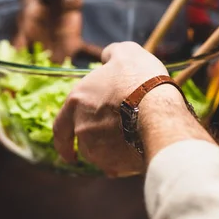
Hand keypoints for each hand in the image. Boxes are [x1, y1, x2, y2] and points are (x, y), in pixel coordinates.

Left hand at [53, 42, 172, 175]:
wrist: (159, 112)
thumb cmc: (140, 79)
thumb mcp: (126, 52)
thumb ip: (112, 54)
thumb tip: (108, 57)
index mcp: (76, 102)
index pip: (60, 126)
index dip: (63, 139)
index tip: (67, 150)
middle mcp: (81, 129)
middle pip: (82, 140)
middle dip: (92, 141)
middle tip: (108, 138)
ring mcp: (97, 150)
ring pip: (98, 155)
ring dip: (109, 150)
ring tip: (131, 137)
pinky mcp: (115, 165)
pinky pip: (116, 165)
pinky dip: (124, 159)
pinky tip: (138, 148)